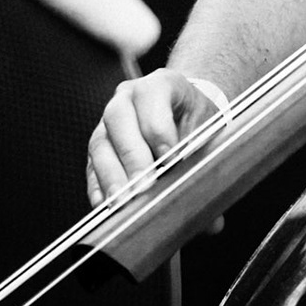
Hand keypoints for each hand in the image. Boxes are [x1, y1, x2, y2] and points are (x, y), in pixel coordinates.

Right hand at [85, 68, 224, 206]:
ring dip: (112, 176)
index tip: (171, 158)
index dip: (160, 129)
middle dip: (133, 156)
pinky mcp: (99, 148)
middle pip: (119, 120)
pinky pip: (92, 167)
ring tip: (124, 202)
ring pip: (101, 145)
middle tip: (145, 186)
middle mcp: (128, 97)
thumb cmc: (198, 120)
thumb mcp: (210, 129)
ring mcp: (108, 122)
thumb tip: (213, 222)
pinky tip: (106, 205)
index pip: (153, 98)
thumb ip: (210, 163)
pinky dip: (98, 187)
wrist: (186, 114)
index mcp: (161, 83)